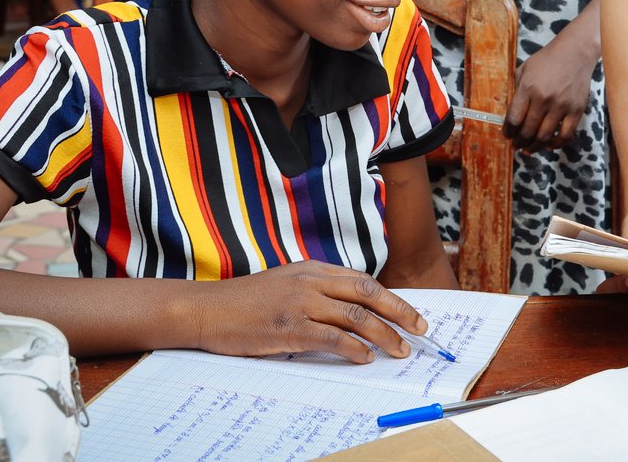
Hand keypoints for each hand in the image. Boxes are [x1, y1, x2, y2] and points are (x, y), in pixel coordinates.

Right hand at [193, 260, 429, 362]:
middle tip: (420, 329)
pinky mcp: (288, 327)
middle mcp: (311, 282)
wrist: (206, 310)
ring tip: (399, 349)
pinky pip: (331, 337)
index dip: (392, 298)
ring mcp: (300, 303)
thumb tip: (352, 309)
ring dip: (383, 334)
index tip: (411, 313)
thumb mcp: (286, 284)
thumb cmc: (246, 302)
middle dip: (400, 311)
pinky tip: (365, 358)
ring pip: (356, 316)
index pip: (364, 281)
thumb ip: (317, 291)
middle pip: (368, 293)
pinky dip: (353, 348)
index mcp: (313, 269)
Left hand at [503, 33, 596, 150]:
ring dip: (534, 146)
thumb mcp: (524, 69)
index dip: (508, 132)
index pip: (514, 119)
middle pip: (528, 131)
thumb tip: (512, 115)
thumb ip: (517, 91)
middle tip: (516, 145)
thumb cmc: (547, 60)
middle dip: (519, 142)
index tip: (507, 135)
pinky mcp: (576, 110)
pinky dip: (556, 144)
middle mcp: (544, 99)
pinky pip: (566, 135)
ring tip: (529, 149)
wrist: (575, 52)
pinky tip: (549, 145)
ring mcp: (561, 106)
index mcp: (528, 88)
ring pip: (545, 136)